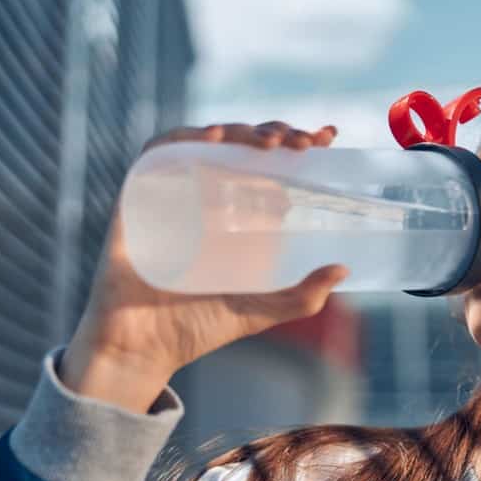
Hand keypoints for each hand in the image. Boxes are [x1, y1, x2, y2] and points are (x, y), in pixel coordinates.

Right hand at [61, 122, 345, 411]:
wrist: (142, 350)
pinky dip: (184, 138)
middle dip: (274, 133)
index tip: (327, 136)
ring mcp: (171, 194)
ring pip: (204, 141)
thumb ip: (300, 297)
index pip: (267, 164)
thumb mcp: (258, 312)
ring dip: (239, 131)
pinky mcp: (137, 198)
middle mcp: (204, 197)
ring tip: (270, 142)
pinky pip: (157, 154)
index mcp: (234, 215)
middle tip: (303, 143)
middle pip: (240, 146)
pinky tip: (215, 138)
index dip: (295, 142)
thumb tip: (342, 270)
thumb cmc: (194, 330)